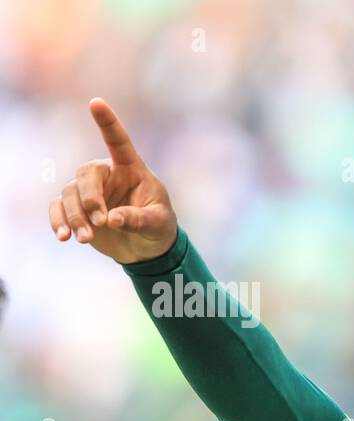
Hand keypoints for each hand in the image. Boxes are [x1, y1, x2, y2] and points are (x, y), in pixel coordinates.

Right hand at [48, 98, 176, 263]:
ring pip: (70, 194)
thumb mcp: (158, 223)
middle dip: (90, 198)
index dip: (108, 123)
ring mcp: (89, 192)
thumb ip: (138, 219)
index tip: (96, 102)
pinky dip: (58, 221)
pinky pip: (58, 208)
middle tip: (102, 221)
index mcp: (131, 169)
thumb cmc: (158, 227)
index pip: (119, 142)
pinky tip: (63, 237)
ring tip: (86, 238)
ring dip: (75, 216)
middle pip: (86, 175)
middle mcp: (106, 176)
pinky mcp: (76, 209)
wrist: (146, 248)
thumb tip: (111, 219)